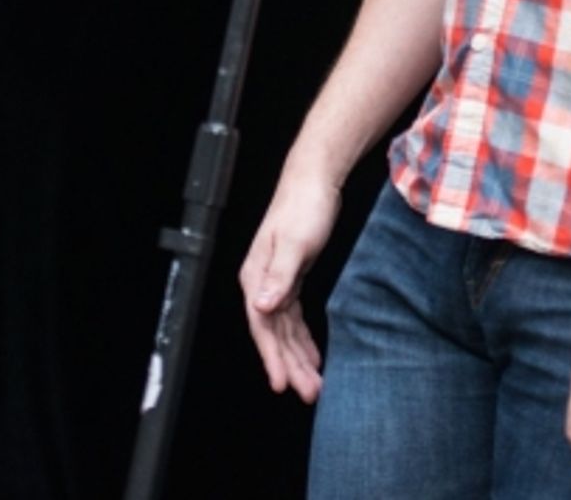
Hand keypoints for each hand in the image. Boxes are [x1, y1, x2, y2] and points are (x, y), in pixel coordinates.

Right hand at [238, 167, 341, 403]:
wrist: (314, 179)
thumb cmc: (303, 205)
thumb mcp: (295, 242)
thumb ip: (280, 275)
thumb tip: (262, 305)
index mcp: (256, 275)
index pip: (261, 325)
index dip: (271, 357)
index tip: (281, 384)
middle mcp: (261, 281)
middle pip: (273, 333)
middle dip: (289, 364)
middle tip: (309, 391)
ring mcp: (275, 280)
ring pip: (284, 329)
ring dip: (297, 356)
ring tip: (314, 382)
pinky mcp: (291, 277)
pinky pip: (293, 318)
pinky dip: (302, 338)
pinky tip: (312, 354)